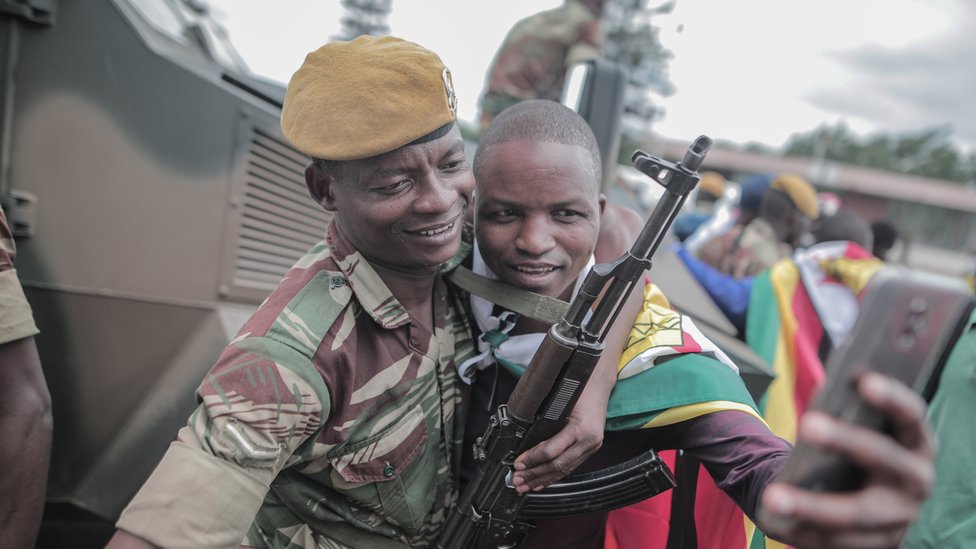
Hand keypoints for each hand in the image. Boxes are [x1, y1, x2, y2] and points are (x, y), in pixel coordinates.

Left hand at [511, 383, 606, 492]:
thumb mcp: (561, 401)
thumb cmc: (579, 387)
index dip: (532, 459)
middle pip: (558, 465)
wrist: (599, 383)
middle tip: (517, 481)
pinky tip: (543, 482)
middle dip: (535, 475)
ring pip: (564, 470)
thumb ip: (546, 420)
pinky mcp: (590, 449)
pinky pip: (571, 466)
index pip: (552, 451)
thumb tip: (521, 437)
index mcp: (581, 428)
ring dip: (543, 479)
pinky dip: (555, 476)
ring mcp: (592, 446)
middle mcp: (589, 441)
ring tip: (526, 486)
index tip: (518, 464)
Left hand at [759, 372, 936, 547]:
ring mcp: (902, 516)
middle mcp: (917, 478)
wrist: (872, 499)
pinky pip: (840, 541)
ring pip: (857, 512)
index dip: (892, 398)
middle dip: (846, 440)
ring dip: (811, 506)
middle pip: (884, 458)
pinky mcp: (882, 544)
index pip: (911, 415)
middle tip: (808, 424)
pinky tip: (776, 523)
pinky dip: (806, 532)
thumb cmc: (860, 451)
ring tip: (773, 496)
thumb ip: (850, 414)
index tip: (864, 380)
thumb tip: (824, 395)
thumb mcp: (863, 432)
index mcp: (917, 442)